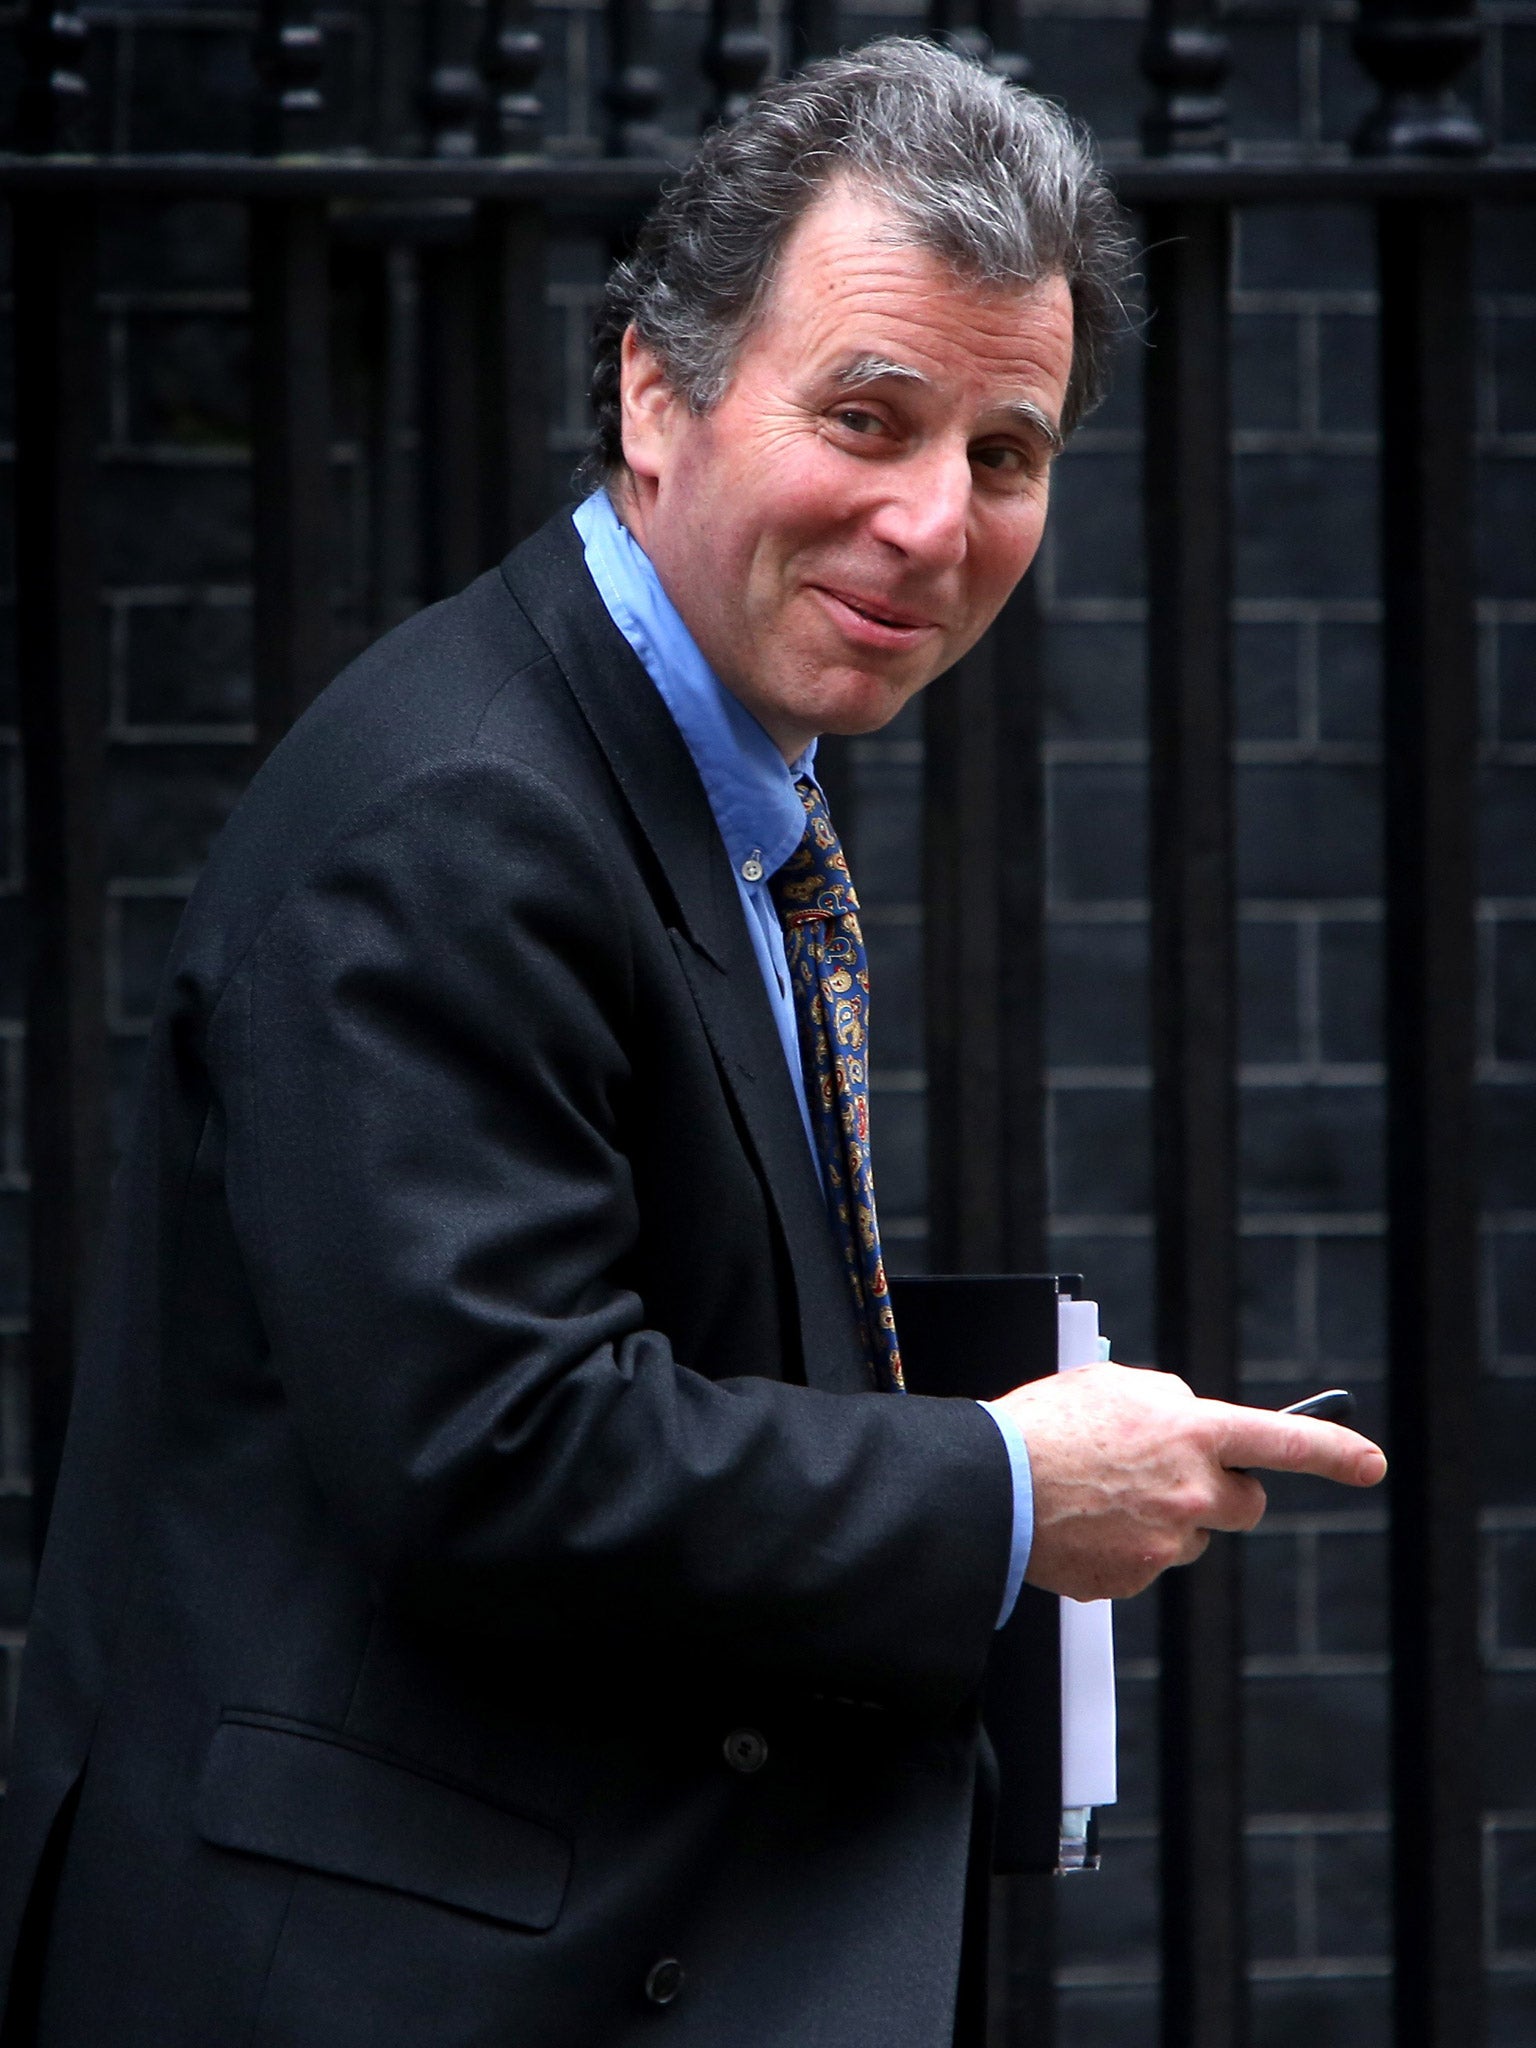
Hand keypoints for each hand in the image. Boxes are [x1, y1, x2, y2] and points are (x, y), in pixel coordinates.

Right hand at [991, 1363, 1387, 1602]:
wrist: (989, 1486)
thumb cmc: (1045, 1425)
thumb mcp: (1114, 1385)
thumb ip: (1170, 1404)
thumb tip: (1192, 1424)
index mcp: (1192, 1432)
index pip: (1284, 1440)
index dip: (1335, 1452)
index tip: (1370, 1464)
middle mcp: (1191, 1492)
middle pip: (1245, 1506)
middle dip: (1224, 1494)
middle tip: (1178, 1479)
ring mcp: (1165, 1544)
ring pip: (1190, 1537)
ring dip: (1163, 1519)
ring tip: (1099, 1494)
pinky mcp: (1131, 1582)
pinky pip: (1143, 1565)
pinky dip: (1120, 1548)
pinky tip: (1080, 1524)